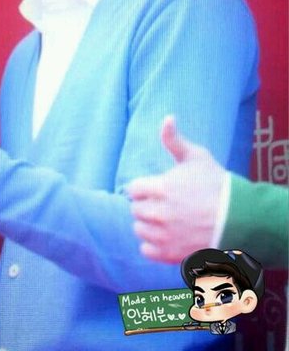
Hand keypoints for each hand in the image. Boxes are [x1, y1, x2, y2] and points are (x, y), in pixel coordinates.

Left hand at [125, 116, 225, 262]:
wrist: (239, 218)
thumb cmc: (217, 184)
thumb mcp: (196, 157)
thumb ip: (175, 140)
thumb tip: (167, 118)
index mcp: (161, 187)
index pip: (133, 189)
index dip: (143, 188)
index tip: (155, 189)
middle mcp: (159, 212)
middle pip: (135, 210)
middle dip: (146, 205)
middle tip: (163, 204)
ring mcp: (164, 235)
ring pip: (139, 230)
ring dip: (147, 225)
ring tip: (164, 220)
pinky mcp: (171, 254)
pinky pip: (146, 251)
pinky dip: (152, 245)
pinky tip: (165, 237)